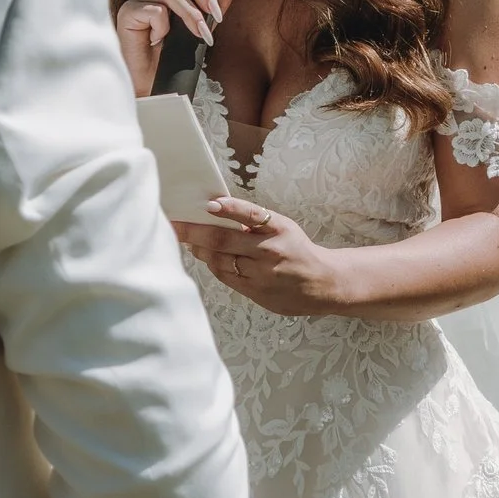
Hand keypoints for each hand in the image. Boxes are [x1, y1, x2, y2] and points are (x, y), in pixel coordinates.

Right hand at [116, 0, 243, 90]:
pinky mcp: (127, 14)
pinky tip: (161, 40)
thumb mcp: (203, 22)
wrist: (155, 82)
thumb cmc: (175, 53)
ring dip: (191, 14)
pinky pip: (154, 10)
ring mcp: (137, 0)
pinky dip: (164, 26)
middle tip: (215, 15)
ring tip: (201, 35)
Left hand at [174, 197, 348, 316]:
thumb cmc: (298, 250)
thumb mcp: (283, 227)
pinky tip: (206, 258)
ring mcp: (262, 275)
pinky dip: (213, 266)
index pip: (251, 215)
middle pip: (224, 241)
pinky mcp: (257, 293)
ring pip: (221, 262)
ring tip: (188, 242)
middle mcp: (270, 252)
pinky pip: (227, 278)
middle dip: (195, 233)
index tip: (209, 204)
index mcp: (279, 230)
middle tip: (175, 226)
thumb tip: (218, 213)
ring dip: (200, 251)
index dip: (229, 209)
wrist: (323, 283)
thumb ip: (254, 222)